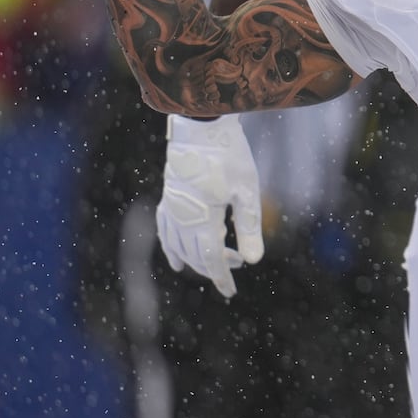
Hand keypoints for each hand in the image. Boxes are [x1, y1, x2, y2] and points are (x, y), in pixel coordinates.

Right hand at [158, 113, 264, 297]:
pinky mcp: (168, 195)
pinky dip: (169, 246)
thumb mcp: (247, 191)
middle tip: (237, 264)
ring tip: (212, 268)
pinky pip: (164, 229)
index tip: (230, 291)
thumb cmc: (228, 156)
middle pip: (195, 254)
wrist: (201, 125)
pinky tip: (175, 257)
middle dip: (214, 266)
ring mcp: (172, 206)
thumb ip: (249, 226)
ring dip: (194, 259)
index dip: (220, 277)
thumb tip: (253, 261)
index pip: (210, 258)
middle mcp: (182, 217)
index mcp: (203, 218)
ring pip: (177, 245)